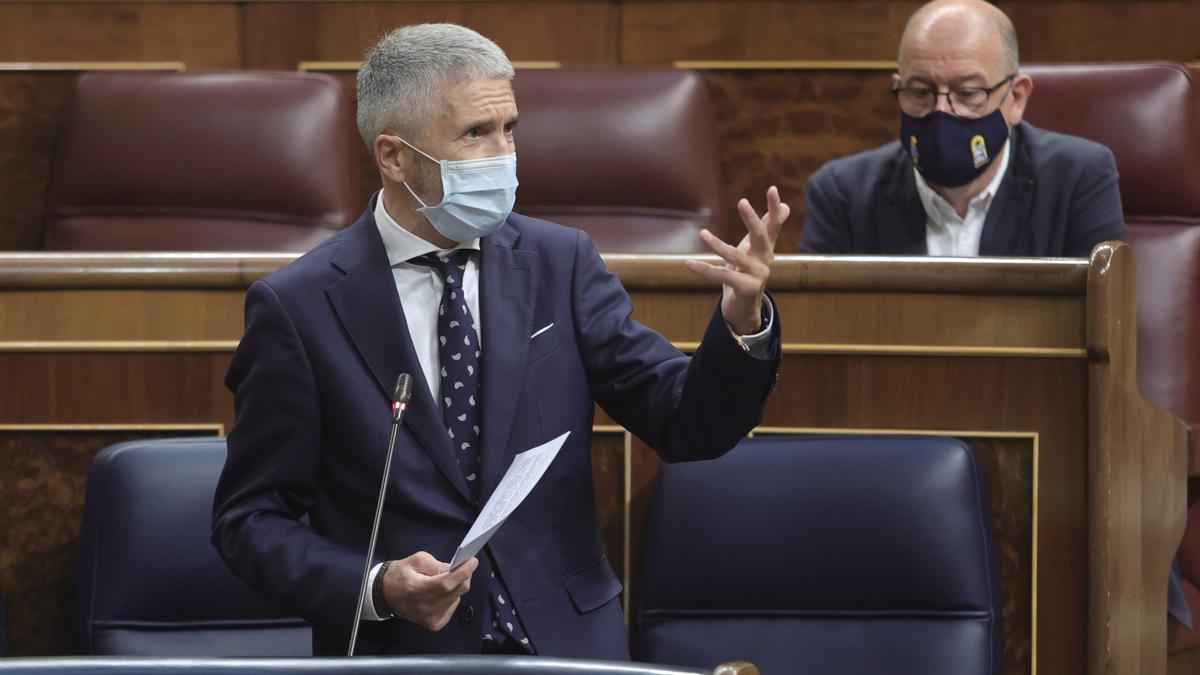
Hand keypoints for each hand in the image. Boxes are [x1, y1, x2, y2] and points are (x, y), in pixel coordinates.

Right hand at [381, 552, 477, 630]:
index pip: (446, 583)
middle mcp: (425, 608)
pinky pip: (452, 606)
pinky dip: (451, 597)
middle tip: (461, 565)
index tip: (472, 561)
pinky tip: (440, 593)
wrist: (384, 594)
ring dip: (455, 587)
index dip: (462, 572)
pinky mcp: (435, 624)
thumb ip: (437, 564)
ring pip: (456, 598)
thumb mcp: (416, 560)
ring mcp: (431, 618)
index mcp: (418, 590)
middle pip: (456, 591)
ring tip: (442, 581)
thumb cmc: (400, 574)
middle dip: (463, 576)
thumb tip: (455, 568)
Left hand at [685, 186, 788, 334]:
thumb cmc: (748, 273)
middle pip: (760, 236)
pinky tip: (689, 263)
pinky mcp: (746, 289)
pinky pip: (722, 275)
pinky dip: (704, 269)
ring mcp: (758, 276)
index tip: (772, 188)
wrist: (745, 308)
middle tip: (742, 202)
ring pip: (735, 256)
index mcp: (766, 248)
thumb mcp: (756, 250)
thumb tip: (786, 206)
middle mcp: (766, 260)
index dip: (773, 208)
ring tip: (702, 233)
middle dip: (752, 219)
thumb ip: (769, 228)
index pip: (772, 224)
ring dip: (717, 244)